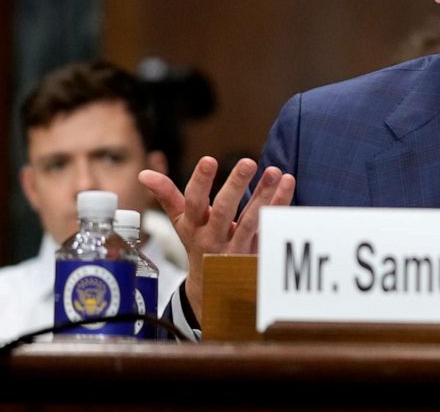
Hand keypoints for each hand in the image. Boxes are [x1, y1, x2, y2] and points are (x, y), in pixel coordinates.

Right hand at [139, 156, 294, 321]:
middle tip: (248, 162)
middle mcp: (212, 239)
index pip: (193, 203)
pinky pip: (270, 228)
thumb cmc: (199, 243)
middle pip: (224, 211)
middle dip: (236, 186)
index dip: (200, 183)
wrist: (214, 287)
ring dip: (263, 195)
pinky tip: (288, 183)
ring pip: (251, 221)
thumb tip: (143, 174)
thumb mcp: (182, 222)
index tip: (209, 160)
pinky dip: (280, 205)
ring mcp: (235, 249)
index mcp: (192, 228)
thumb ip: (167, 197)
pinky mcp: (256, 254)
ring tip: (275, 171)